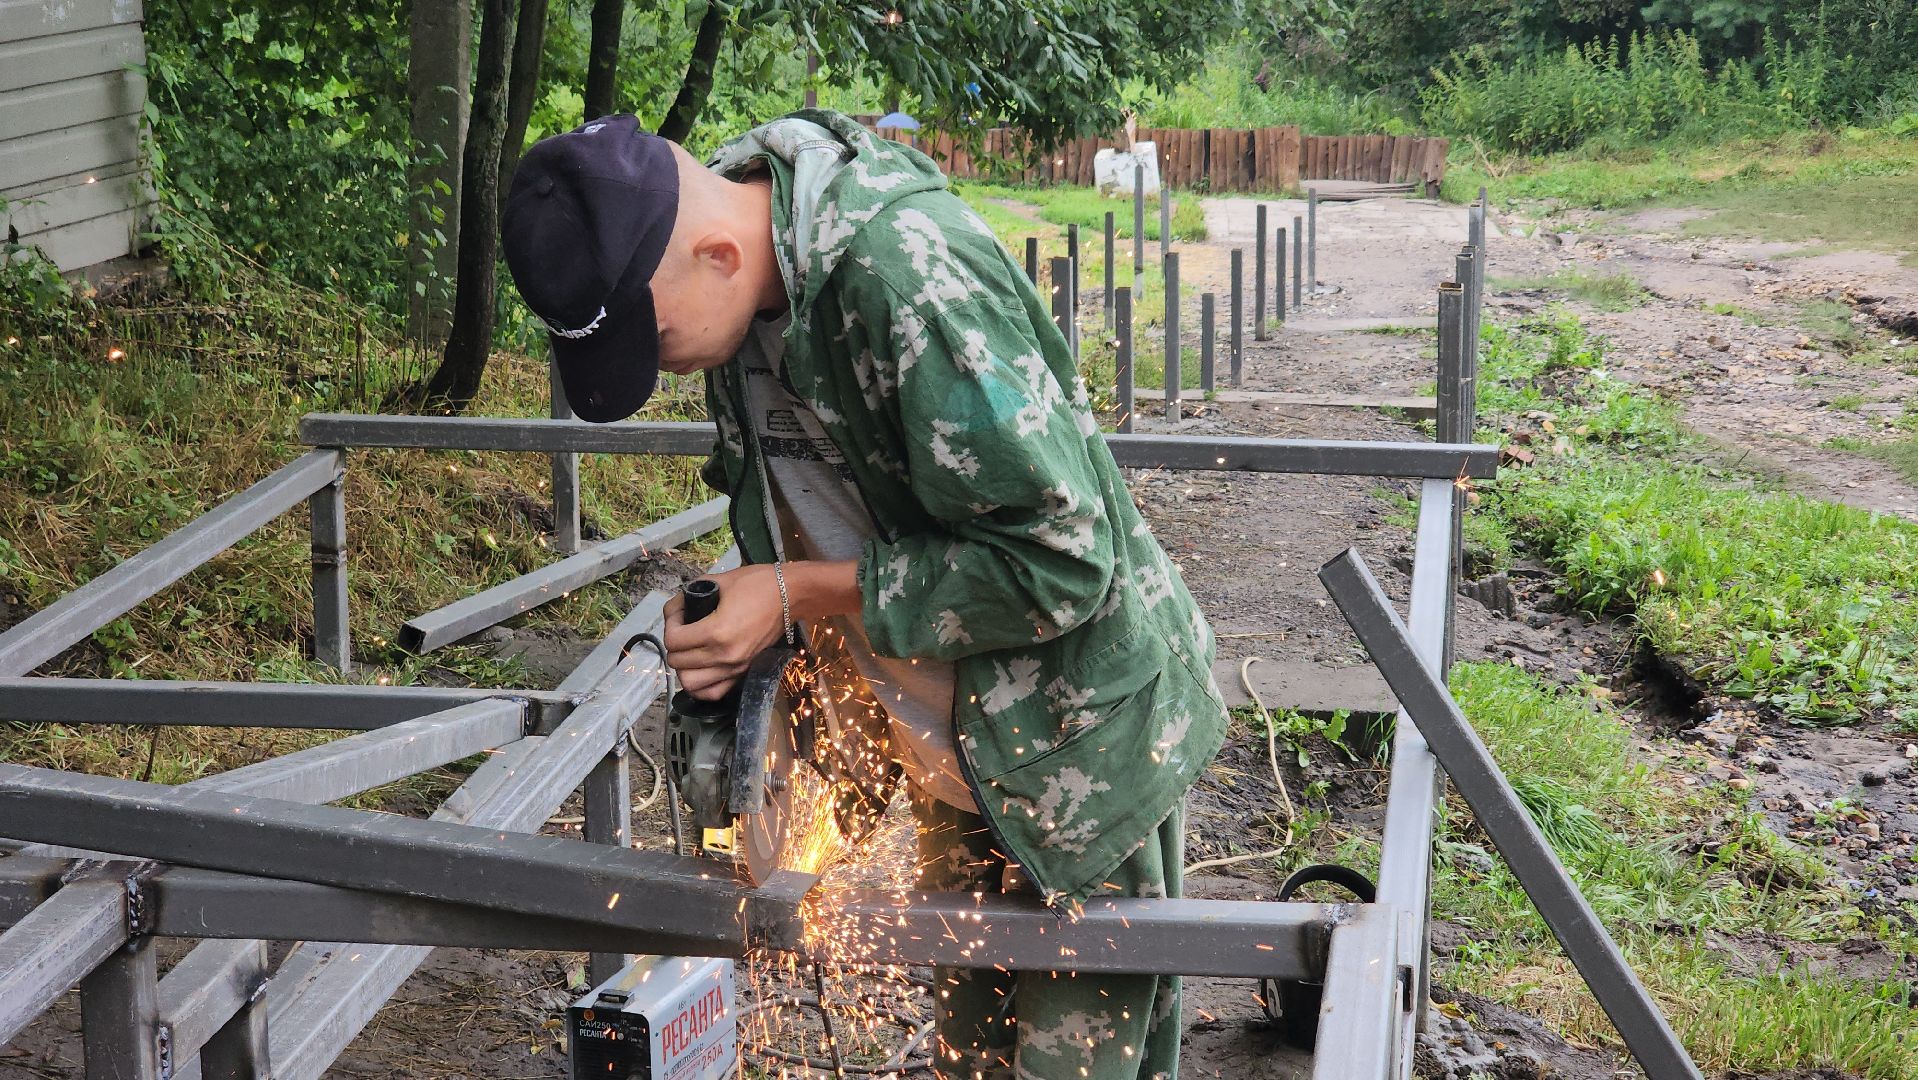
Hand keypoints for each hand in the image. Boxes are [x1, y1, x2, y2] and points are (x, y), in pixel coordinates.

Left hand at [663, 560, 861, 699]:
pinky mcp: (744, 672)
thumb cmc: (758, 584)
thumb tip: (675, 607)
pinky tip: (701, 668)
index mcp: (716, 631)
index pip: (673, 641)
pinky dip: (700, 685)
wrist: (791, 595)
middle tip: (682, 628)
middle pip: (677, 662)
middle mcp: (724, 655)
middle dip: (673, 643)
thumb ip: (691, 594)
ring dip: (684, 666)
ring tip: (689, 650)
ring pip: (689, 683)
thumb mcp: (720, 581)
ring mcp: (735, 667)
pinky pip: (712, 693)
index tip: (678, 613)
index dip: (669, 623)